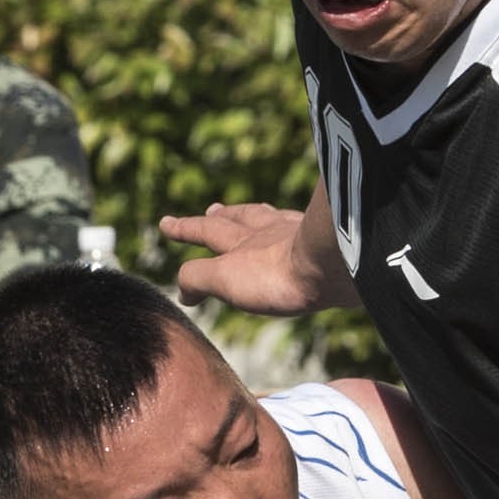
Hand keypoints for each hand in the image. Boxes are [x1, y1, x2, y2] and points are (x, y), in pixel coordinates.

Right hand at [159, 200, 337, 315]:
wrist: (332, 266)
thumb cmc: (277, 276)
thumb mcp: (225, 278)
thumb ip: (198, 278)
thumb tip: (182, 289)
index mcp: (240, 242)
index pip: (205, 231)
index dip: (184, 229)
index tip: (165, 224)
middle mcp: (267, 230)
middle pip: (238, 218)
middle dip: (219, 216)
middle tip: (211, 209)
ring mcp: (298, 232)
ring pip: (271, 218)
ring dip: (255, 216)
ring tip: (252, 213)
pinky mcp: (327, 240)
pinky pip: (303, 226)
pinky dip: (293, 225)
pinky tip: (299, 229)